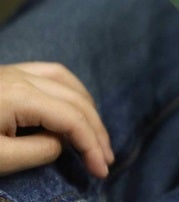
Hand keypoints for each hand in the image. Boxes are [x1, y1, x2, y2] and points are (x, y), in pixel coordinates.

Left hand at [0, 62, 113, 177]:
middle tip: (106, 157)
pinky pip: (48, 73)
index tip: (101, 169)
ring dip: (86, 106)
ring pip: (65, 81)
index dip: (92, 144)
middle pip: (75, 99)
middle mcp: (21, 77)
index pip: (72, 119)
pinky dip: (69, 89)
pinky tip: (72, 102)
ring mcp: (13, 72)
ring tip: (95, 131)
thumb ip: (39, 150)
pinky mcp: (4, 75)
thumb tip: (61, 141)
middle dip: (95, 129)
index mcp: (20, 96)